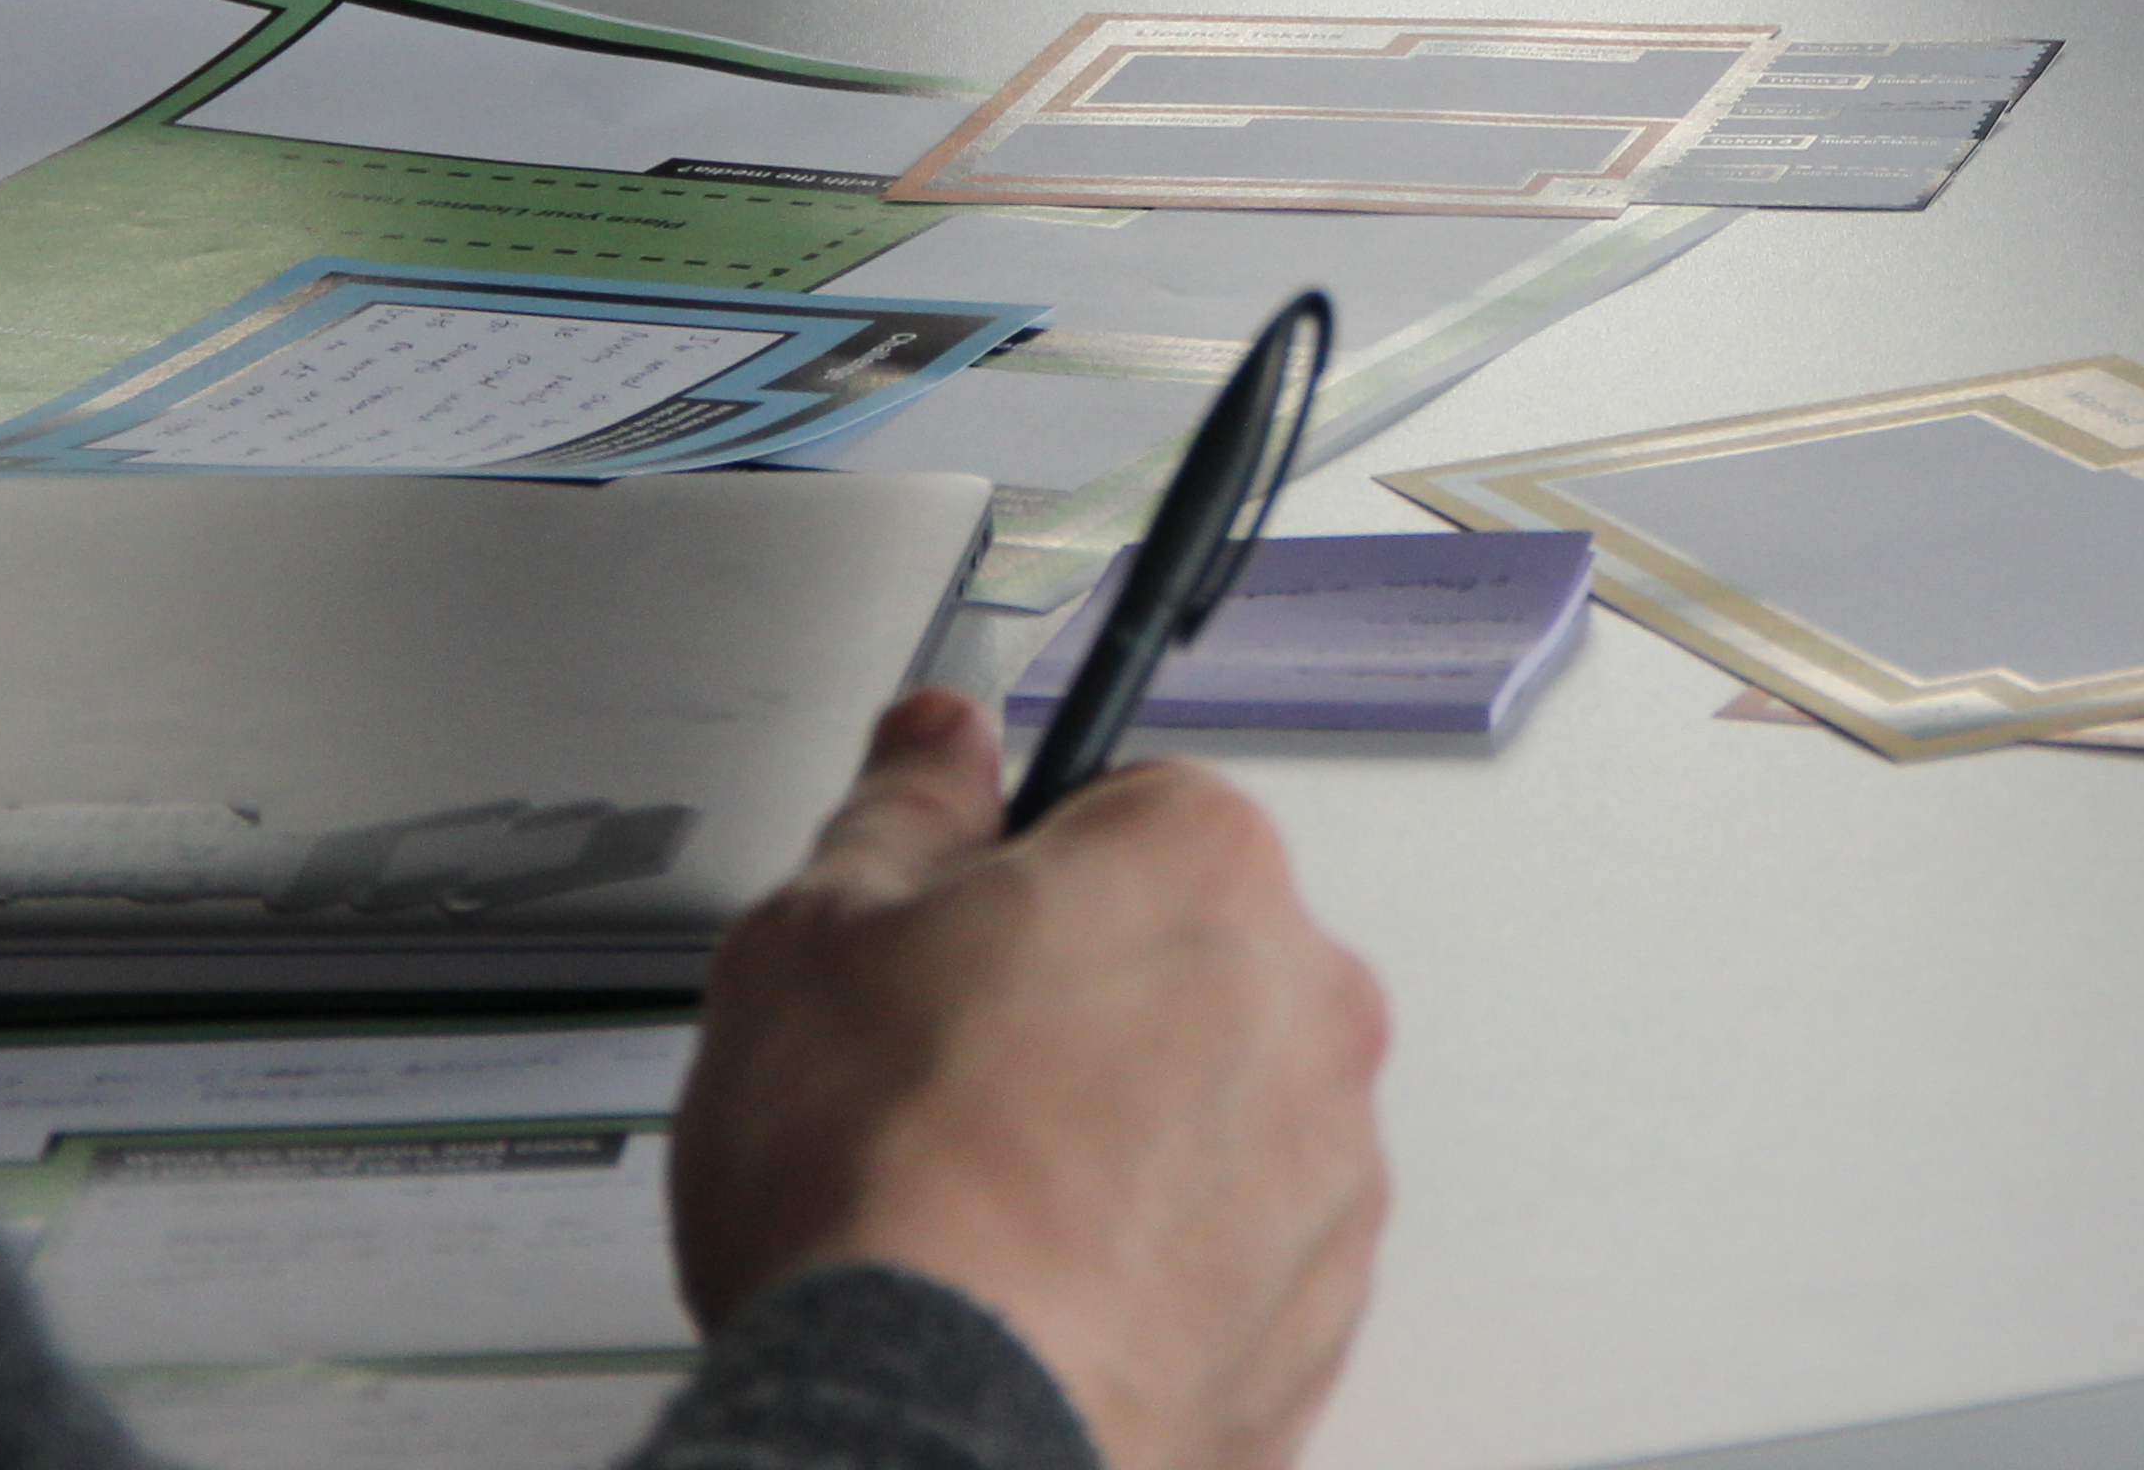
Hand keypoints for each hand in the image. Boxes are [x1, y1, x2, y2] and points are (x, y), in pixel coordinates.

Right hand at [669, 687, 1393, 1469]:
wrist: (935, 1427)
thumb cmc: (886, 1195)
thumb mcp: (813, 935)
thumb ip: (900, 806)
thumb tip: (936, 741)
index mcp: (1203, 866)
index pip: (1128, 801)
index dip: (1019, 865)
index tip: (959, 920)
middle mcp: (1306, 1004)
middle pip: (1188, 958)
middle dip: (1081, 1002)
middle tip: (944, 1076)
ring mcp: (1330, 1171)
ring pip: (1220, 1111)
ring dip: (1130, 1139)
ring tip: (986, 1205)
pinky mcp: (1320, 1317)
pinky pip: (1238, 1252)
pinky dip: (1159, 1268)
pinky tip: (1042, 1294)